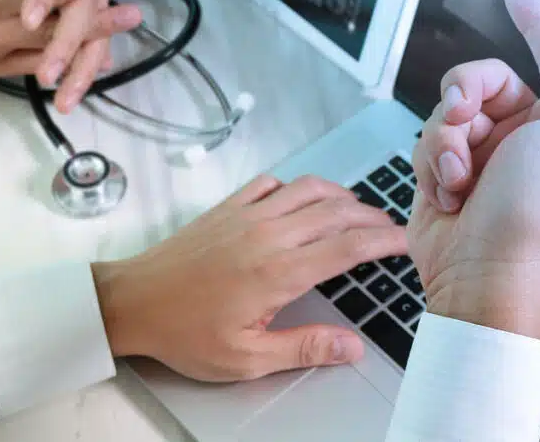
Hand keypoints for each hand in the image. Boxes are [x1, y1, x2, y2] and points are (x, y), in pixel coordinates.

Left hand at [91, 176, 406, 381]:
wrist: (133, 302)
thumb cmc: (184, 331)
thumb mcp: (247, 358)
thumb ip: (304, 348)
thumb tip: (351, 347)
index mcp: (278, 271)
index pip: (348, 247)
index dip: (385, 241)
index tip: (406, 242)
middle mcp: (268, 234)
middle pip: (337, 212)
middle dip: (372, 217)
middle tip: (391, 229)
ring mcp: (247, 215)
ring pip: (309, 189)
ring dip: (341, 196)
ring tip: (357, 211)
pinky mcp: (228, 208)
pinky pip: (272, 183)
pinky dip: (296, 186)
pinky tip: (301, 200)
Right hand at [409, 0, 539, 338]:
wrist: (481, 273)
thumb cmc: (534, 215)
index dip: (537, 23)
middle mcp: (527, 136)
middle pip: (484, 80)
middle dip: (465, 95)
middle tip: (463, 114)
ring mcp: (487, 156)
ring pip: (449, 111)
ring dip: (446, 140)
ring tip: (458, 176)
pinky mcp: (451, 173)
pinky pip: (429, 142)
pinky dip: (433, 164)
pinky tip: (447, 193)